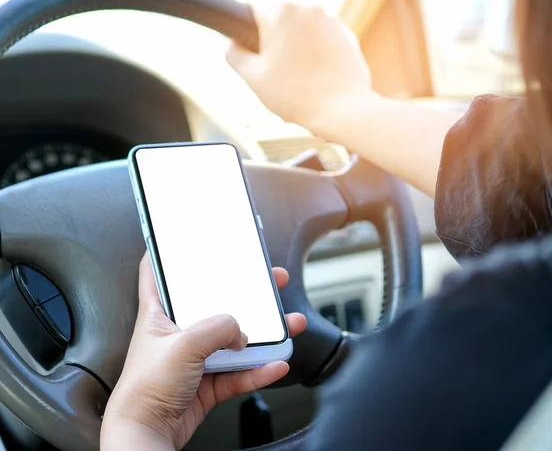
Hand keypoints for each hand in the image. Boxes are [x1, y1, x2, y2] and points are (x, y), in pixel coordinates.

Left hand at [100, 254, 306, 450]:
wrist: (147, 434)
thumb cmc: (144, 389)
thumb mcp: (183, 345)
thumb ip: (217, 329)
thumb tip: (240, 330)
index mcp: (160, 315)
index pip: (157, 276)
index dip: (169, 256)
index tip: (185, 241)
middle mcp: (178, 334)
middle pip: (214, 306)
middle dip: (242, 294)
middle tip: (266, 281)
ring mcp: (195, 360)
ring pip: (235, 341)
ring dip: (263, 334)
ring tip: (287, 324)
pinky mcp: (208, 383)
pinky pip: (240, 372)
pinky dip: (260, 369)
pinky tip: (276, 364)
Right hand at [226, 3, 372, 133]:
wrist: (341, 111)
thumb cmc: (297, 96)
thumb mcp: (252, 77)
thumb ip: (234, 54)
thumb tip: (233, 44)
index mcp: (281, 12)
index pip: (252, 8)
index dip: (247, 31)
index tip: (252, 51)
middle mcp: (308, 8)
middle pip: (280, 19)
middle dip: (275, 41)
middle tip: (275, 71)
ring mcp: (331, 21)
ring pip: (303, 30)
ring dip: (296, 48)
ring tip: (298, 78)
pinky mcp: (347, 36)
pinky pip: (323, 40)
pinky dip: (317, 54)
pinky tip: (315, 78)